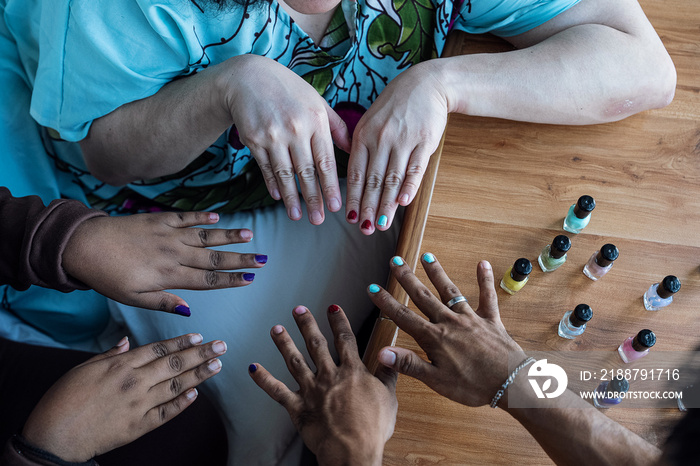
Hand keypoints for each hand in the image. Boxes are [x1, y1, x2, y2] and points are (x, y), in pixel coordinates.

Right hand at [22, 334, 226, 461]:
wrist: (54, 436)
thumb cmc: (63, 400)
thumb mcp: (83, 368)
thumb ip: (109, 354)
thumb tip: (126, 342)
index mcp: (120, 365)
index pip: (159, 348)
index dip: (181, 342)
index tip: (199, 336)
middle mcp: (134, 382)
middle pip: (174, 363)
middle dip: (200, 353)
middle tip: (221, 345)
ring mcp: (139, 405)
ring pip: (176, 385)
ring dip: (199, 374)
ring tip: (217, 365)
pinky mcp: (139, 426)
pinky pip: (167, 412)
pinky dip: (184, 403)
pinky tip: (197, 393)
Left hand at [62, 211, 265, 315]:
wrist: (85, 245)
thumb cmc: (107, 276)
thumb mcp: (133, 298)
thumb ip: (163, 301)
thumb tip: (189, 310)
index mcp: (169, 275)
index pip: (208, 279)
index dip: (231, 279)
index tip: (251, 279)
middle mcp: (174, 254)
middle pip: (214, 257)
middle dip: (241, 259)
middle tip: (263, 259)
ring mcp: (168, 234)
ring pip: (205, 235)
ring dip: (229, 236)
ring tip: (250, 235)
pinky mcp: (159, 219)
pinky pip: (186, 217)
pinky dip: (202, 216)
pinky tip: (217, 216)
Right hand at [223, 55, 351, 224]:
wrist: (248, 77)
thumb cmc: (288, 90)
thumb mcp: (317, 101)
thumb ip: (336, 126)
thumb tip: (353, 150)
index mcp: (316, 120)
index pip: (326, 160)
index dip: (331, 186)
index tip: (336, 206)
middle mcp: (296, 128)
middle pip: (307, 171)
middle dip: (314, 198)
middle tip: (319, 220)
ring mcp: (273, 135)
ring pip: (285, 173)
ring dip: (292, 198)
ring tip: (298, 216)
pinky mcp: (254, 140)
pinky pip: (266, 167)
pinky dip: (273, 184)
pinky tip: (280, 198)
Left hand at [250, 305, 396, 465]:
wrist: (352, 451)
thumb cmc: (372, 428)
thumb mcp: (389, 397)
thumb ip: (388, 373)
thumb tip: (393, 356)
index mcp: (352, 372)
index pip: (345, 339)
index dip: (339, 321)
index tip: (332, 307)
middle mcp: (329, 376)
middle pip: (316, 345)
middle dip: (307, 325)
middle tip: (298, 310)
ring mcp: (312, 391)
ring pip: (295, 362)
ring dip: (284, 343)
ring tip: (276, 329)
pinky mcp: (298, 407)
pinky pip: (277, 391)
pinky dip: (263, 379)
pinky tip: (253, 368)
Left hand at [346, 62, 447, 233]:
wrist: (426, 84)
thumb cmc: (395, 106)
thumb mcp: (370, 120)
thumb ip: (359, 145)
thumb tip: (351, 175)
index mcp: (364, 135)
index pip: (355, 173)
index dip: (352, 197)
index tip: (349, 217)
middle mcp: (381, 139)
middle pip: (372, 180)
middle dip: (367, 207)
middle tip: (364, 228)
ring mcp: (403, 140)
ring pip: (392, 178)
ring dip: (386, 204)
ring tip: (381, 223)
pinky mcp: (425, 141)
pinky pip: (415, 167)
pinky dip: (409, 186)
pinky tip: (403, 202)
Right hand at [368, 255, 525, 406]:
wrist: (511, 384)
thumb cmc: (473, 386)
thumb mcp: (436, 380)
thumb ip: (409, 364)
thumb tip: (382, 353)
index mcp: (434, 338)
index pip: (404, 317)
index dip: (386, 302)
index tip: (373, 288)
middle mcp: (450, 322)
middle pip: (424, 296)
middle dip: (407, 278)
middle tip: (395, 261)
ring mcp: (471, 318)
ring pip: (450, 291)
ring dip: (437, 273)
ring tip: (427, 256)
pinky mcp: (491, 320)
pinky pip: (487, 296)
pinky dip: (485, 280)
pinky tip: (483, 263)